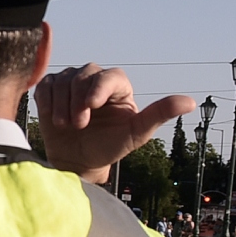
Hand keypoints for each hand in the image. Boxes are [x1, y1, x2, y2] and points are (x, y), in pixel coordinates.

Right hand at [35, 65, 196, 183]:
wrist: (77, 161)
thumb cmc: (108, 148)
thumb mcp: (135, 134)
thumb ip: (159, 115)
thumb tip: (190, 102)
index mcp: (118, 86)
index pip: (109, 76)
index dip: (98, 88)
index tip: (90, 106)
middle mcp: (95, 79)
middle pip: (83, 75)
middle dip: (77, 101)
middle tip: (78, 125)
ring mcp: (72, 82)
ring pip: (63, 79)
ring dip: (61, 105)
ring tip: (65, 125)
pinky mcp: (52, 89)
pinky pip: (46, 85)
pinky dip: (46, 101)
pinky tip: (53, 118)